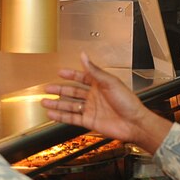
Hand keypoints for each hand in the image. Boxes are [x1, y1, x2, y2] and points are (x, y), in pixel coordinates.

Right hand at [42, 53, 172, 153]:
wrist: (134, 123)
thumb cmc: (128, 102)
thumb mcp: (110, 82)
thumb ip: (94, 70)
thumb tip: (84, 56)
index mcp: (100, 85)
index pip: (82, 78)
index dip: (71, 75)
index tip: (60, 73)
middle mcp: (94, 97)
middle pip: (72, 92)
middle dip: (59, 90)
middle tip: (47, 88)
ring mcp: (91, 109)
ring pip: (70, 105)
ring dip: (57, 103)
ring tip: (45, 101)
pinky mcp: (89, 121)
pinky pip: (72, 118)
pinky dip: (61, 116)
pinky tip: (52, 114)